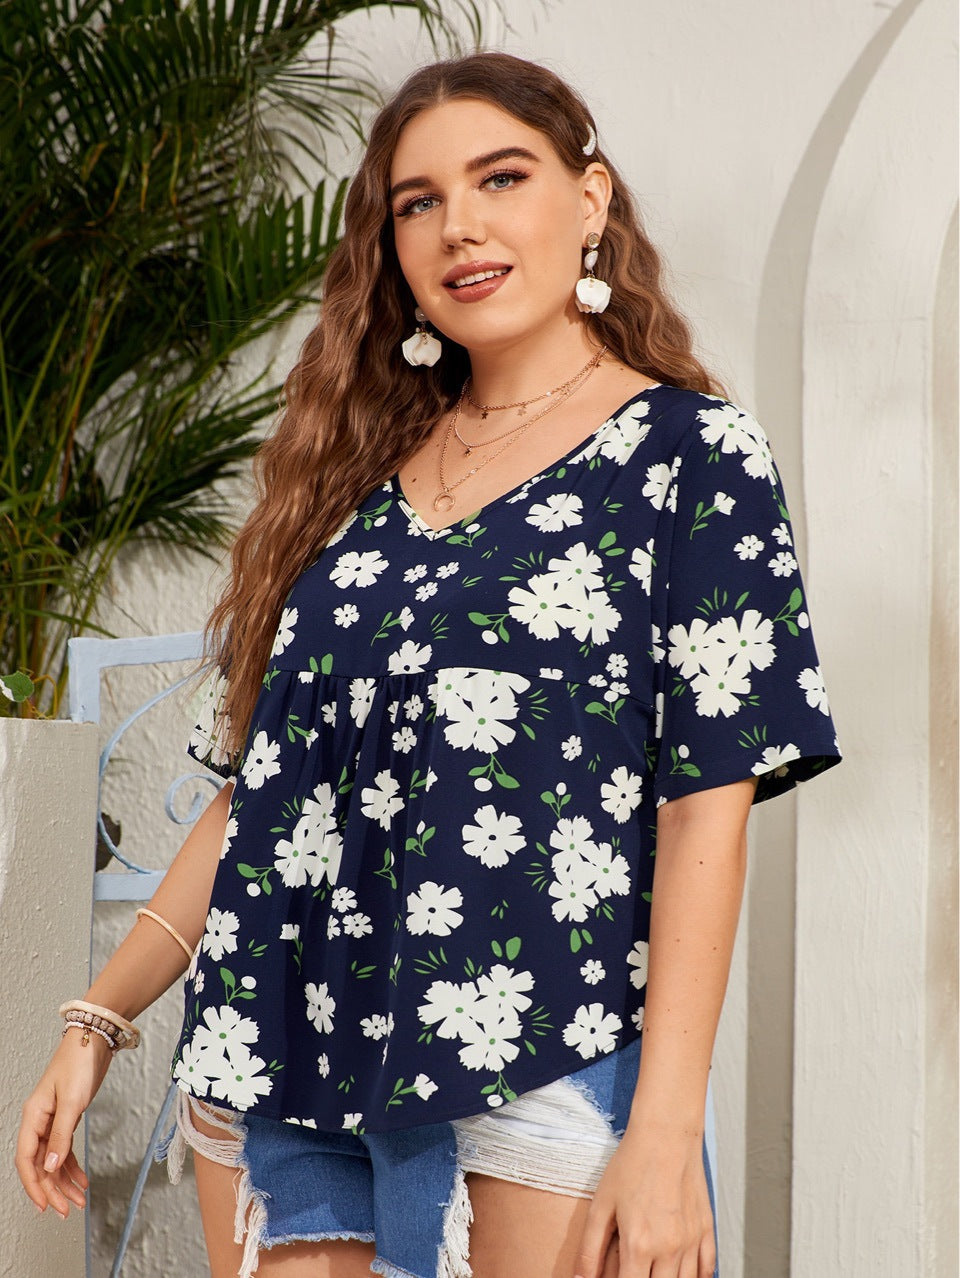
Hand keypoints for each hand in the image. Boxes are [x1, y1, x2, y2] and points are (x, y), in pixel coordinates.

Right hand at [16, 1029, 112, 1217]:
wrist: (95, 1039)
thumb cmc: (79, 1062)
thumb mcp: (71, 1101)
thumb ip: (61, 1136)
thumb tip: (50, 1167)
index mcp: (33, 1116)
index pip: (26, 1159)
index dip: (34, 1184)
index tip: (45, 1205)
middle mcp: (40, 1120)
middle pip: (40, 1164)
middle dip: (53, 1189)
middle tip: (67, 1209)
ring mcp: (53, 1120)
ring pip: (54, 1160)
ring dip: (65, 1181)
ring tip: (78, 1200)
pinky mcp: (67, 1117)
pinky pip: (65, 1149)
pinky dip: (73, 1166)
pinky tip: (82, 1180)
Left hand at [573, 1121, 715, 1277]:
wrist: (665, 1134)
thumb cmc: (631, 1164)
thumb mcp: (601, 1204)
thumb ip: (589, 1248)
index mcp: (639, 1244)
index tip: (616, 1277)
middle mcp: (669, 1249)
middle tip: (634, 1269)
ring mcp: (691, 1240)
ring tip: (653, 1270)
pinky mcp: (706, 1229)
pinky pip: (707, 1269)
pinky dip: (696, 1277)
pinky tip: (681, 1271)